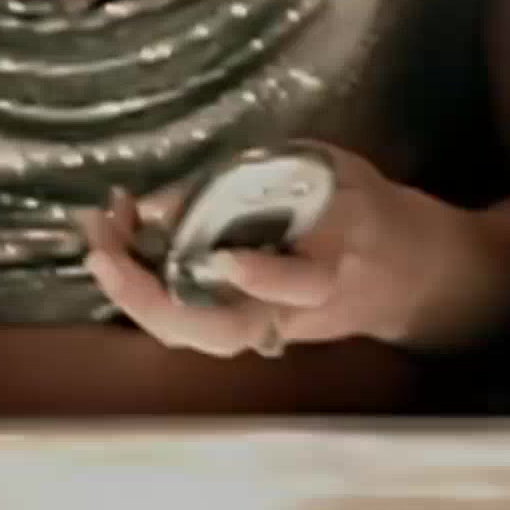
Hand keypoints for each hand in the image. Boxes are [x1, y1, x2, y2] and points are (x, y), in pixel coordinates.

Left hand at [78, 144, 502, 357]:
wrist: (411, 277)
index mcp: (334, 268)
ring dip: (134, 291)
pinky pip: (186, 318)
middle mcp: (292, 311)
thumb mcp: (332, 174)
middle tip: (103, 252)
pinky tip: (117, 242)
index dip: (263, 276)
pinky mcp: (244, 326)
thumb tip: (167, 204)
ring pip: (195, 335)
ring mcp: (264, 327)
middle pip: (222, 331)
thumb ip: (263, 182)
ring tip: (98, 235)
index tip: (226, 256)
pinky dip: (144, 284)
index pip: (300, 285)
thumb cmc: (368, 213)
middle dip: (154, 300)